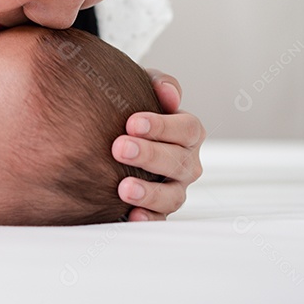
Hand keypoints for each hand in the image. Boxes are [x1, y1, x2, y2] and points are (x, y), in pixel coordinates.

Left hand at [111, 69, 205, 220]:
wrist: (115, 134)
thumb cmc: (134, 109)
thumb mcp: (145, 88)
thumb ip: (160, 84)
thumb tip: (170, 94)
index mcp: (189, 132)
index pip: (187, 129)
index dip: (162, 126)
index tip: (132, 122)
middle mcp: (187, 162)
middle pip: (179, 162)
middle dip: (149, 155)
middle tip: (119, 147)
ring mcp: (175, 188)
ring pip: (173, 196)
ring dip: (149, 192)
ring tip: (124, 188)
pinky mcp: (158, 209)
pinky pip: (159, 219)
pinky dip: (148, 218)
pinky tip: (130, 215)